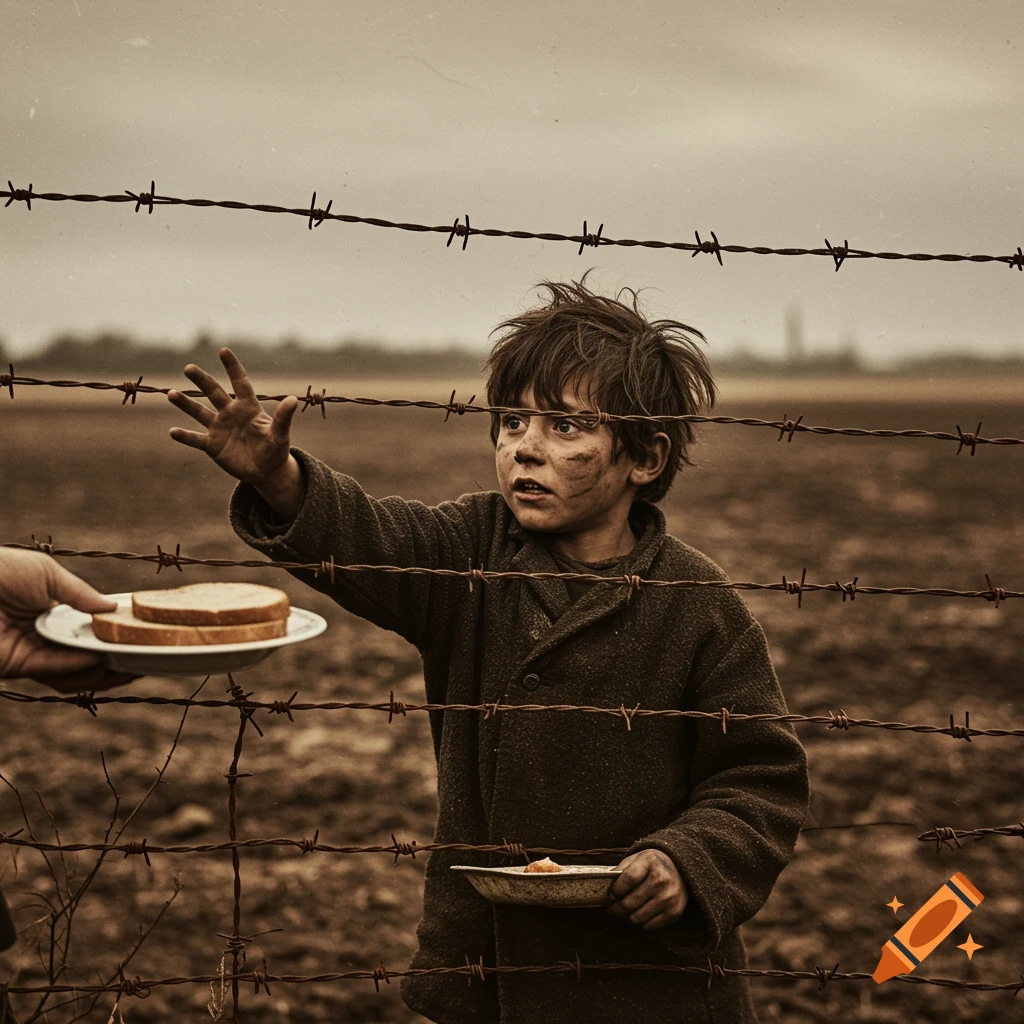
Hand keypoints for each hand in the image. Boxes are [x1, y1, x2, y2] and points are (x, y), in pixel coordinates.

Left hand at [0, 548, 136, 691]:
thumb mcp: (45, 573)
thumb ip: (80, 593)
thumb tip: (113, 610)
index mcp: (50, 611)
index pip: (89, 628)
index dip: (116, 633)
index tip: (144, 632)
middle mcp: (43, 636)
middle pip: (87, 655)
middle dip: (118, 658)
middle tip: (149, 657)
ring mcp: (31, 653)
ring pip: (75, 671)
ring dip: (104, 670)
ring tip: (133, 664)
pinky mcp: (18, 667)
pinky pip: (55, 670)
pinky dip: (79, 667)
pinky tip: (100, 659)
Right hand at [168, 348, 299, 489]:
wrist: (266, 471)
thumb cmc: (275, 449)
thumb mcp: (280, 435)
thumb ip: (283, 418)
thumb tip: (293, 399)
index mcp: (248, 408)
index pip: (240, 383)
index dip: (233, 367)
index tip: (223, 351)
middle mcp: (231, 414)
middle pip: (214, 393)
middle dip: (202, 380)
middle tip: (189, 368)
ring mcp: (220, 429)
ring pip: (200, 413)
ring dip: (186, 404)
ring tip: (171, 394)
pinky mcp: (212, 446)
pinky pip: (196, 439)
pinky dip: (185, 436)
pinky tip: (172, 432)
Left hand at [606, 849, 688, 930]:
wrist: (680, 869)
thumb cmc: (654, 865)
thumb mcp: (638, 858)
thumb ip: (622, 869)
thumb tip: (607, 885)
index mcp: (650, 862)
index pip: (628, 879)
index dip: (616, 890)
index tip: (611, 895)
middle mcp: (661, 880)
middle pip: (629, 902)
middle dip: (616, 908)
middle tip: (613, 908)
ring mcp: (669, 898)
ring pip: (637, 917)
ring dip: (628, 916)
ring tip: (627, 910)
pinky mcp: (674, 912)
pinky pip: (649, 926)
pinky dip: (642, 922)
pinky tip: (641, 912)